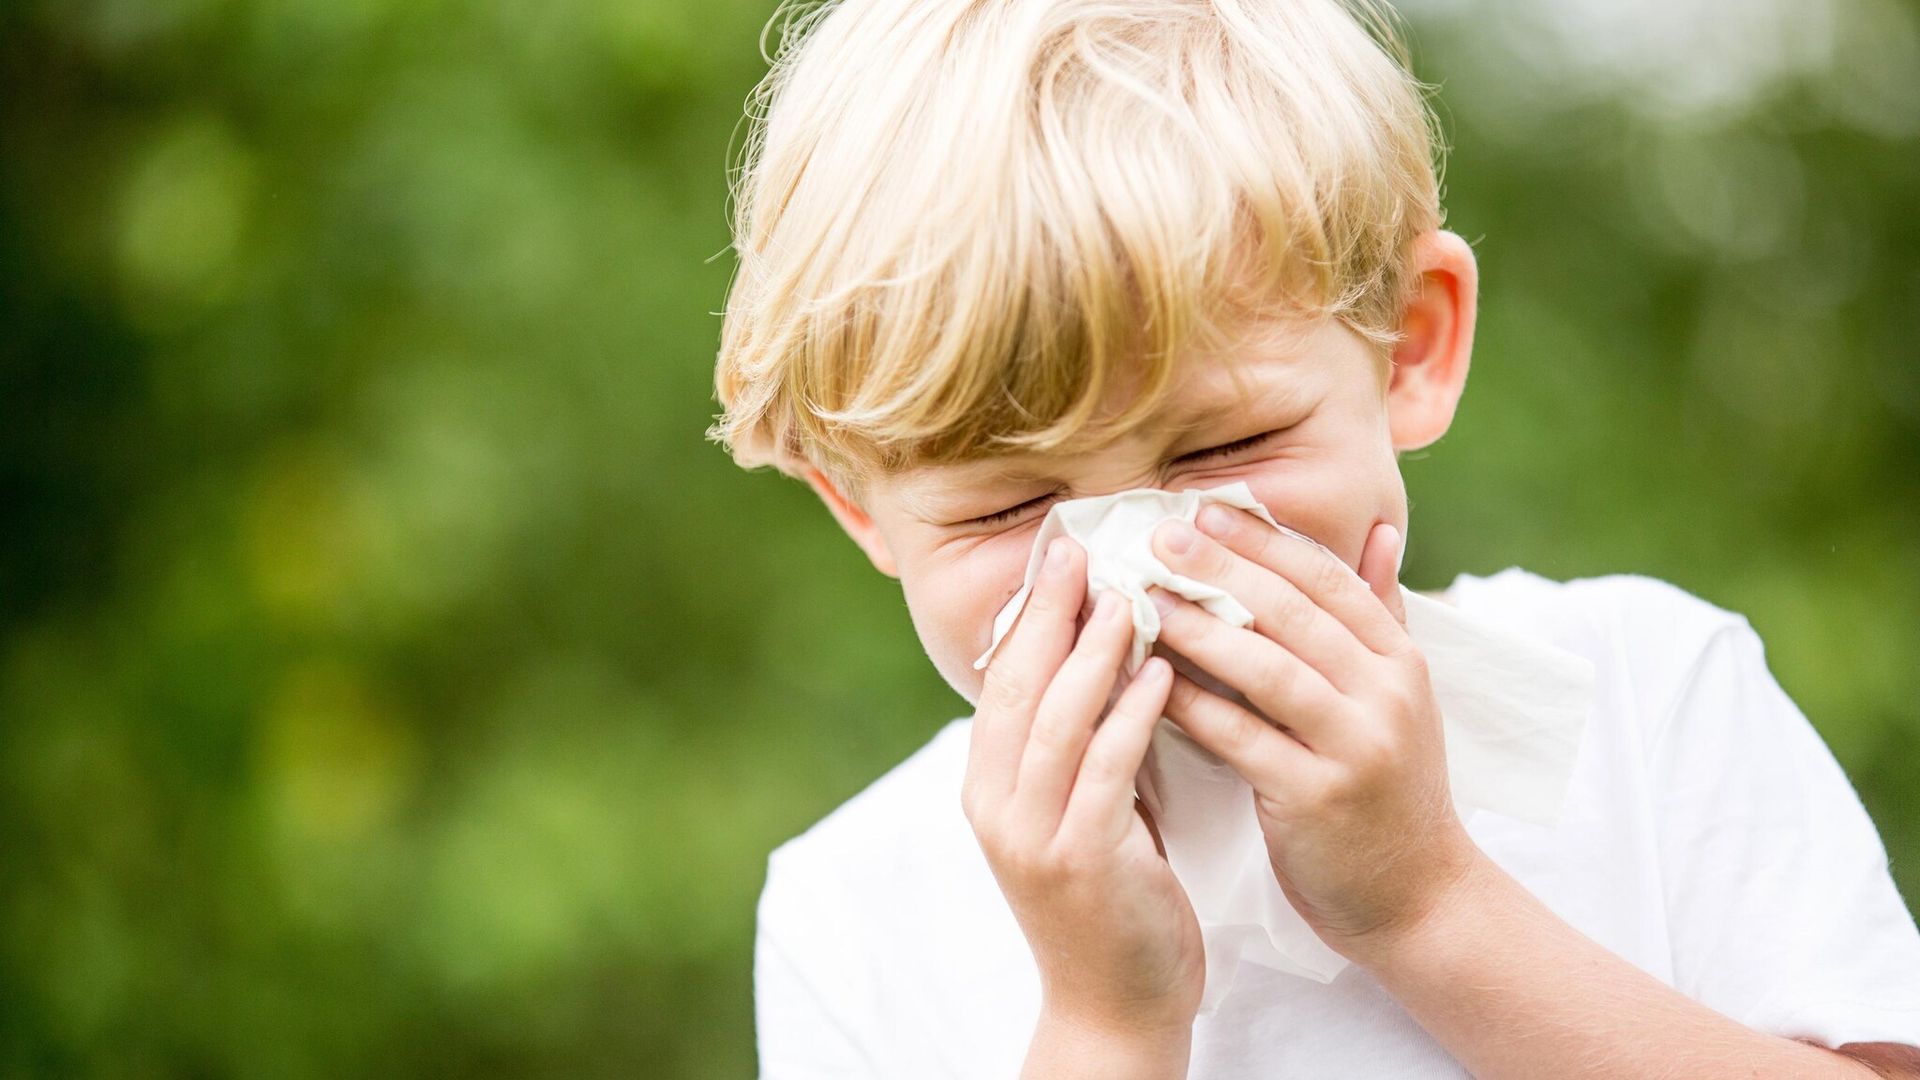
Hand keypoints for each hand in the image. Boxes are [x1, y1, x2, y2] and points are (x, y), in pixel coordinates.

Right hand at [963, 535, 1205, 1039]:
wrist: (1115, 1008)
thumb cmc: (1112, 901)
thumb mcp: (1080, 812)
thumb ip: (1081, 745)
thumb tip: (1107, 658)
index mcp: (988, 786)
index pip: (1000, 678)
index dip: (1029, 611)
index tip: (1061, 551)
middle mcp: (995, 805)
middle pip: (1016, 684)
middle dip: (1050, 611)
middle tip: (1083, 547)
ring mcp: (1031, 836)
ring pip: (1055, 719)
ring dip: (1093, 650)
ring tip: (1131, 594)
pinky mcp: (1080, 861)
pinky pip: (1104, 770)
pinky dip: (1130, 715)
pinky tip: (1162, 673)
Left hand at [1144, 508, 1481, 961]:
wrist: (1419, 896)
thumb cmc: (1390, 788)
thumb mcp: (1401, 696)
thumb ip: (1381, 612)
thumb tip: (1376, 529)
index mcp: (1401, 659)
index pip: (1328, 579)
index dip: (1264, 539)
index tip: (1205, 507)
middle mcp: (1386, 693)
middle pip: (1295, 613)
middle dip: (1222, 568)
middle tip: (1159, 537)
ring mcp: (1356, 746)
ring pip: (1268, 669)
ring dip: (1200, 629)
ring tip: (1143, 600)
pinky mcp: (1319, 798)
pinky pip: (1244, 739)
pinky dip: (1194, 706)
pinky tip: (1149, 682)